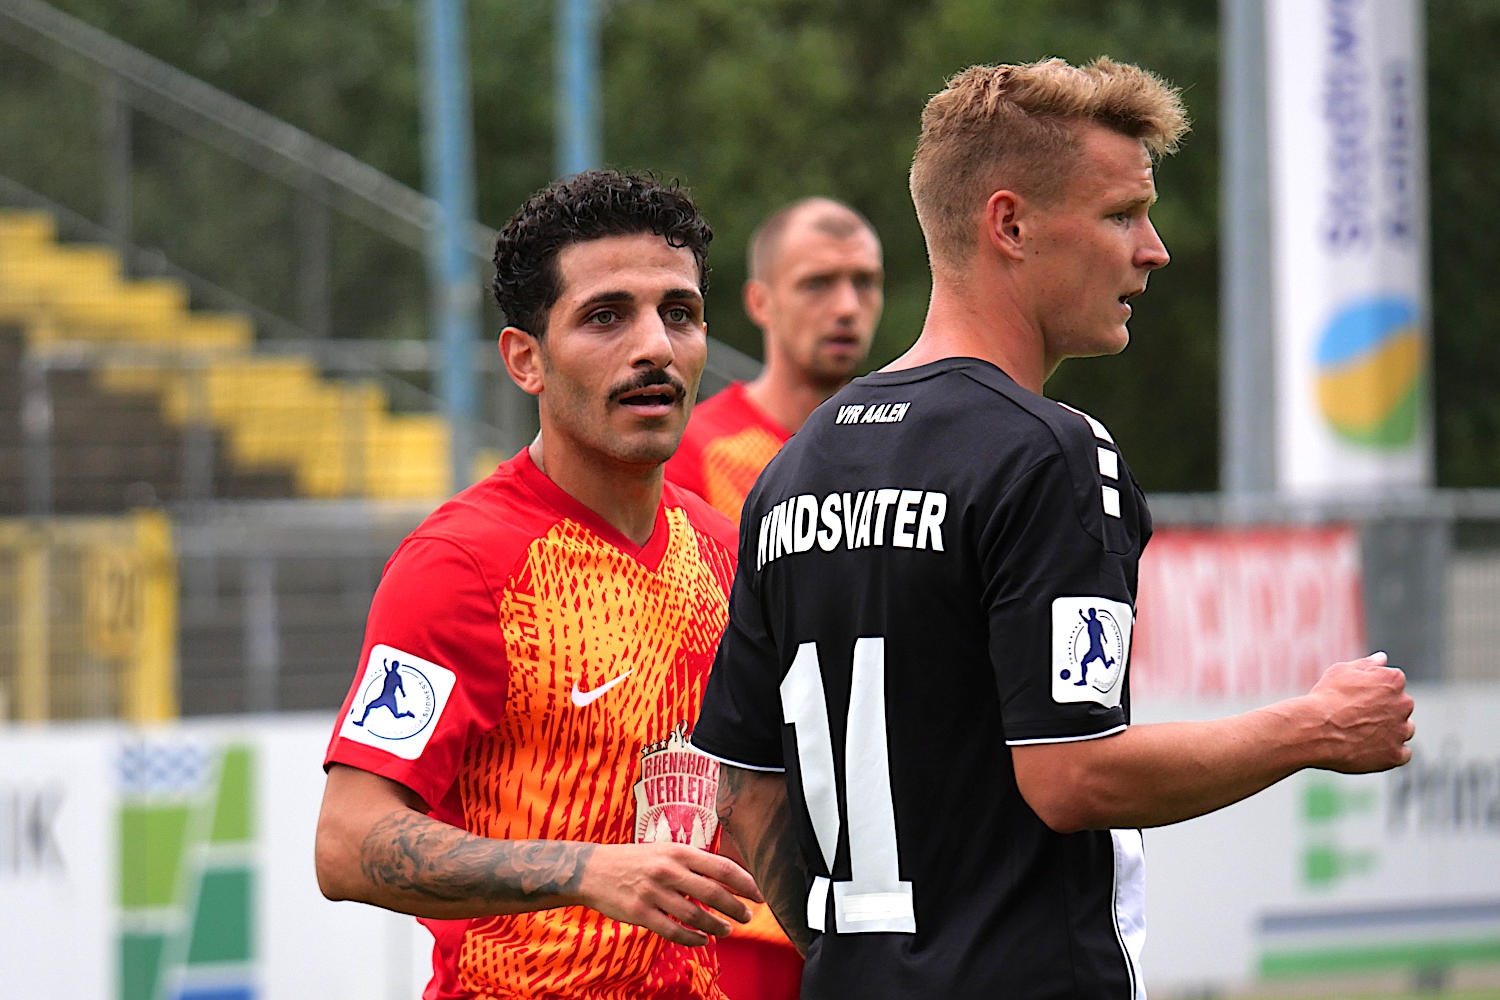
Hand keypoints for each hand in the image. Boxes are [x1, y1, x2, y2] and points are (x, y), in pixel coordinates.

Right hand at [573, 842, 761, 945]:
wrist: (593, 869)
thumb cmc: (635, 859)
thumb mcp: (665, 849)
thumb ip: (693, 861)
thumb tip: (727, 875)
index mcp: (678, 851)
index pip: (722, 867)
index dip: (746, 883)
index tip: (759, 894)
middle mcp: (668, 870)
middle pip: (714, 893)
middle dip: (736, 908)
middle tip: (747, 916)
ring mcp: (653, 892)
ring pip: (696, 915)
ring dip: (716, 926)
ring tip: (726, 930)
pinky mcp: (640, 913)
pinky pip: (673, 931)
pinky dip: (692, 939)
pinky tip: (702, 940)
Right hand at [1305, 651, 1414, 772]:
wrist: (1314, 729)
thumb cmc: (1326, 697)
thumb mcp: (1341, 671)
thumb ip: (1367, 664)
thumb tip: (1382, 658)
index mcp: (1393, 681)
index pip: (1394, 684)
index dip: (1374, 691)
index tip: (1357, 698)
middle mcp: (1404, 704)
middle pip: (1400, 707)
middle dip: (1385, 711)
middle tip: (1356, 717)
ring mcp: (1401, 731)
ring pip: (1404, 730)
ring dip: (1390, 731)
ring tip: (1362, 734)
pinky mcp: (1395, 755)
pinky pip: (1402, 753)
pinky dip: (1390, 752)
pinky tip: (1370, 749)